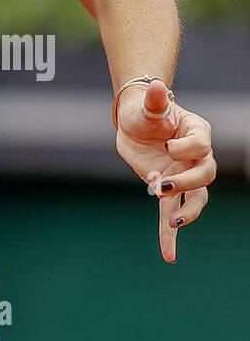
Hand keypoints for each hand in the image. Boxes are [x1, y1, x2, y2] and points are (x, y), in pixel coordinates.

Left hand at [115, 78, 214, 263]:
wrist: (136, 122)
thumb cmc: (145, 110)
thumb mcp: (147, 105)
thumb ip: (154, 100)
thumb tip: (156, 85)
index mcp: (197, 133)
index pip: (201, 145)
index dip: (186, 148)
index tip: (167, 145)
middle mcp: (196, 157)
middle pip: (205, 175)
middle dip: (187, 183)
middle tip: (162, 185)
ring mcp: (183, 176)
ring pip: (197, 199)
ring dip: (188, 212)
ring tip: (174, 223)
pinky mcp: (167, 190)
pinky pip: (172, 214)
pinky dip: (170, 235)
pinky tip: (168, 256)